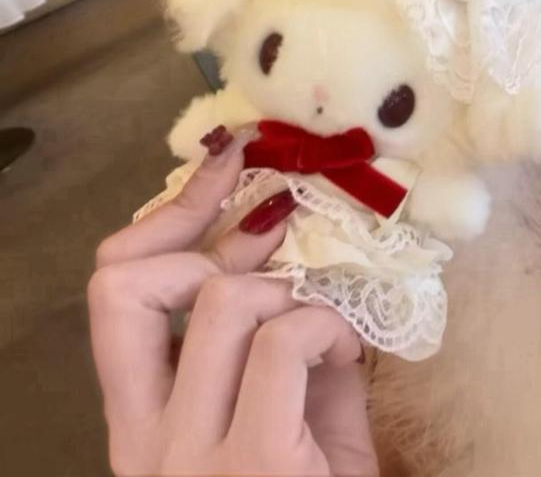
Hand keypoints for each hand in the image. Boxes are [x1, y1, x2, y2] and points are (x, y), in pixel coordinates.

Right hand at [89, 128, 378, 475]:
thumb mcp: (296, 413)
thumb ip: (284, 341)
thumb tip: (302, 249)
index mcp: (143, 426)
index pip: (113, 294)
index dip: (168, 216)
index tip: (227, 171)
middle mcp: (146, 444)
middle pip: (125, 285)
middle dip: (199, 229)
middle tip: (272, 224)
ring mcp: (190, 458)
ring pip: (220, 303)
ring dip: (290, 291)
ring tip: (328, 325)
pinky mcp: (253, 463)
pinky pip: (282, 340)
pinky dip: (328, 326)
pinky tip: (350, 352)